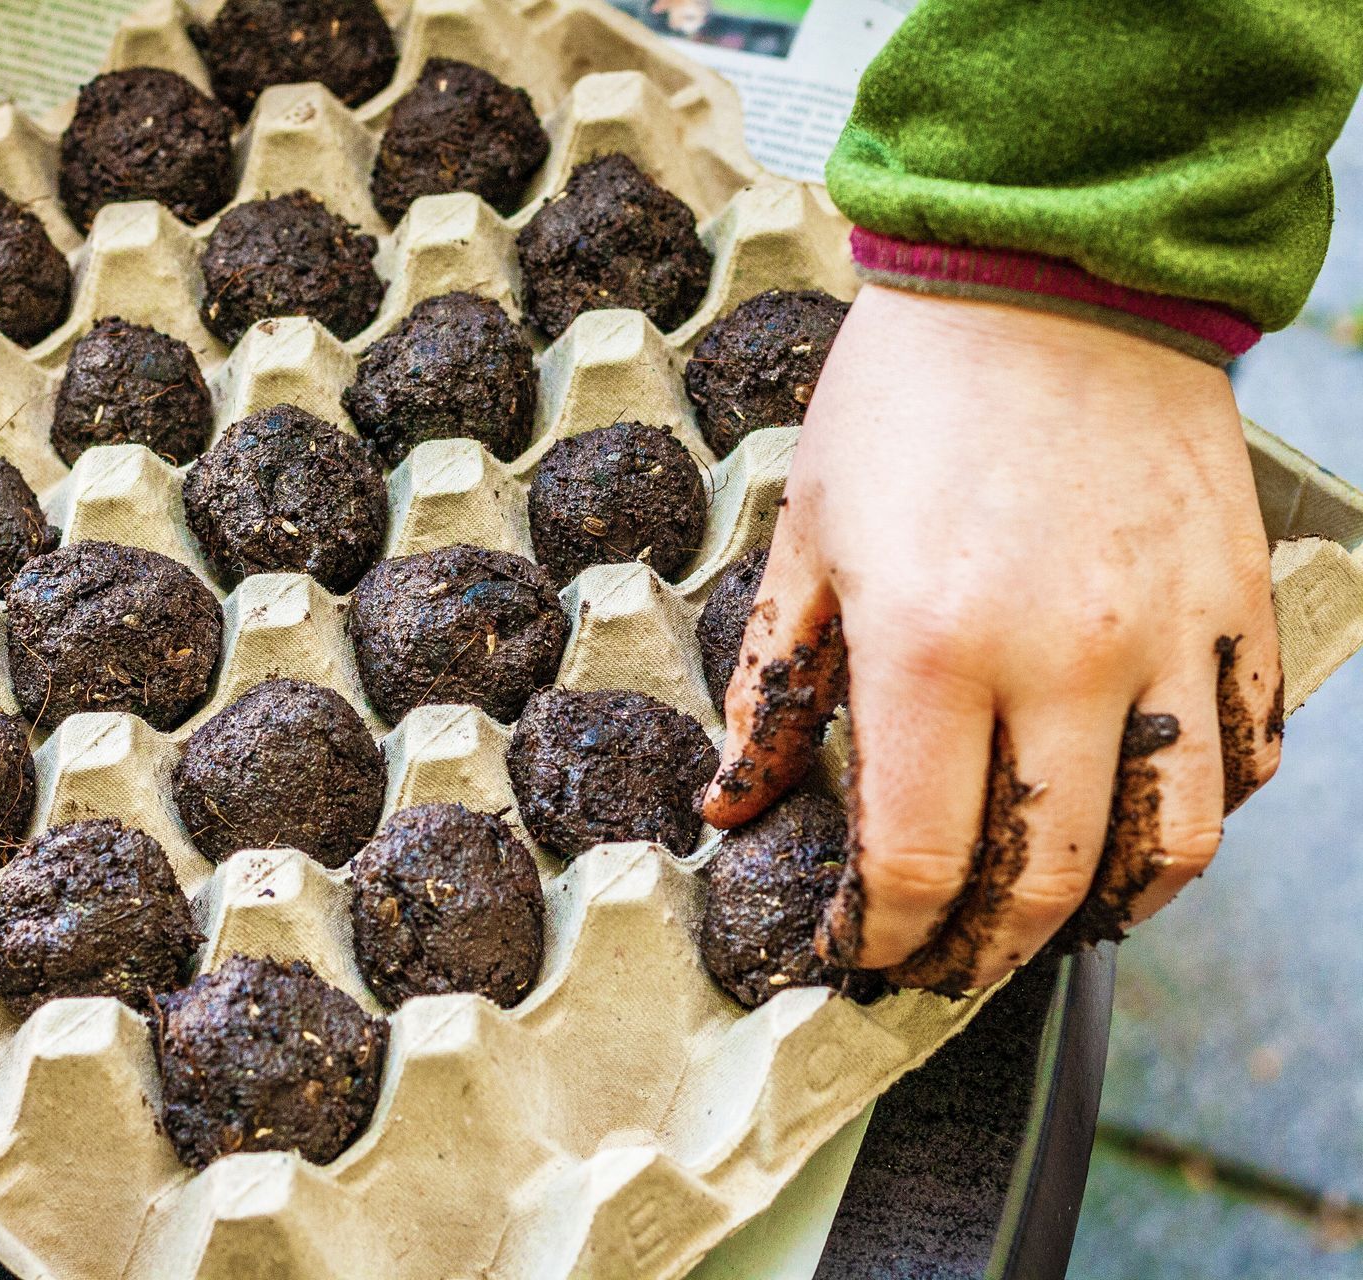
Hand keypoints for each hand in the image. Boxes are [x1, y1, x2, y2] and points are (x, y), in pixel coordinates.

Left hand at [702, 286, 1282, 994]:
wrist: (1046, 268)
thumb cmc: (906, 397)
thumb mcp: (806, 538)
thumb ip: (774, 687)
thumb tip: (733, 800)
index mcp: (932, 647)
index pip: (920, 858)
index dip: (885, 932)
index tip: (860, 950)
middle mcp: (1063, 660)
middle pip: (1045, 879)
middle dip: (985, 950)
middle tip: (945, 962)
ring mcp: (1167, 636)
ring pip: (1172, 842)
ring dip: (1108, 911)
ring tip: (1051, 924)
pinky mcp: (1234, 603)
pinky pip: (1247, 751)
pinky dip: (1201, 814)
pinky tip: (1148, 824)